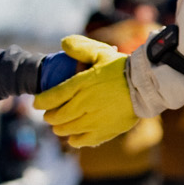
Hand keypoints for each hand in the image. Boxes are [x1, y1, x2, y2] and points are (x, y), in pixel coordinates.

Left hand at [35, 34, 137, 148]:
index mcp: (80, 85)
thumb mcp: (100, 52)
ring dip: (60, 128)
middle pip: (57, 116)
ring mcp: (93, 120)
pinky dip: (74, 139)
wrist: (145, 86)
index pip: (52, 97)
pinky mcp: (104, 132)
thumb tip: (62, 44)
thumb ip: (80, 48)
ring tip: (60, 126)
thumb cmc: (122, 68)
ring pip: (67, 129)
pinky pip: (82, 140)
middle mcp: (83, 104)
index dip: (42, 101)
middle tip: (49, 114)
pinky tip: (73, 137)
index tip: (38, 103)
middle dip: (50, 116)